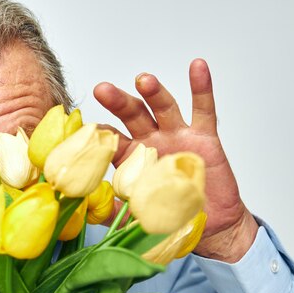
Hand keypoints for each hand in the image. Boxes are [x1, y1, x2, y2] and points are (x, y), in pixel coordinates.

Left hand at [94, 59, 257, 262]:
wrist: (209, 225)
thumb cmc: (171, 215)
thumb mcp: (137, 215)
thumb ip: (114, 209)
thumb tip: (87, 209)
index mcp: (132, 157)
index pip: (112, 139)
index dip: (99, 133)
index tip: (84, 128)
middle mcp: (152, 140)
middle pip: (132, 115)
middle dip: (118, 102)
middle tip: (102, 90)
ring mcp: (177, 135)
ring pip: (163, 107)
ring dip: (153, 91)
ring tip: (143, 79)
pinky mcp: (204, 138)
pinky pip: (204, 109)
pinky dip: (201, 87)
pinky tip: (197, 66)